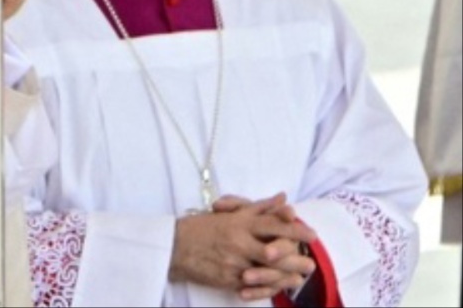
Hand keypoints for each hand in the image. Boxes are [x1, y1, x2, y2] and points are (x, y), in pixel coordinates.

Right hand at [169, 192, 316, 292]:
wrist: (174, 247)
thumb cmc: (201, 228)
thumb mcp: (229, 213)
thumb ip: (259, 208)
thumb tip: (283, 198)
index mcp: (239, 223)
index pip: (273, 224)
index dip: (295, 229)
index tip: (312, 234)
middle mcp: (239, 242)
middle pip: (275, 251)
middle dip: (296, 257)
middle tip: (311, 262)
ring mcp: (234, 262)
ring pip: (267, 271)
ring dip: (287, 275)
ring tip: (300, 277)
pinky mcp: (228, 279)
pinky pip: (253, 285)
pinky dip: (268, 287)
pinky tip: (279, 286)